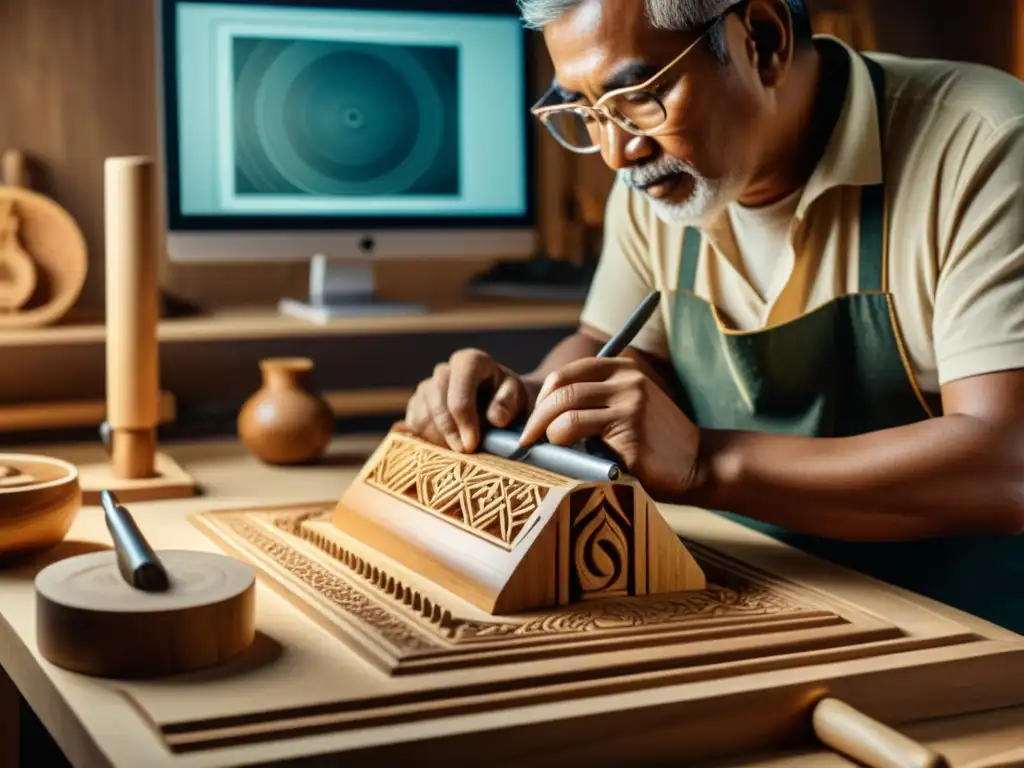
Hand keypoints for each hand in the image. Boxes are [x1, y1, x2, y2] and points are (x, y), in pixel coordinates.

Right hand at [405, 348, 533, 453]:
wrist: (497, 404)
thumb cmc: (508, 400)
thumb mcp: (517, 398)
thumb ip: (508, 404)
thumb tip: (496, 417)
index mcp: (469, 361)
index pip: (460, 387)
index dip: (464, 417)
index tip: (472, 443)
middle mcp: (444, 370)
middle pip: (436, 399)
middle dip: (449, 430)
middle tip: (464, 452)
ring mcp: (427, 386)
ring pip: (422, 412)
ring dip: (437, 436)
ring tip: (457, 450)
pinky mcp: (416, 404)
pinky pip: (413, 423)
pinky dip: (426, 438)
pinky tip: (445, 446)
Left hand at [517, 357, 700, 497]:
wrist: (697, 464)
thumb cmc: (653, 445)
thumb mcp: (625, 411)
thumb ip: (595, 404)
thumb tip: (542, 417)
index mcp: (622, 369)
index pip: (566, 374)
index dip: (543, 398)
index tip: (534, 421)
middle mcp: (626, 378)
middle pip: (560, 388)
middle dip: (536, 416)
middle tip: (526, 440)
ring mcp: (628, 400)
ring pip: (563, 407)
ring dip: (544, 431)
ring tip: (542, 449)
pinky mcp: (627, 425)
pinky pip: (574, 428)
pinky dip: (558, 441)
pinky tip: (564, 455)